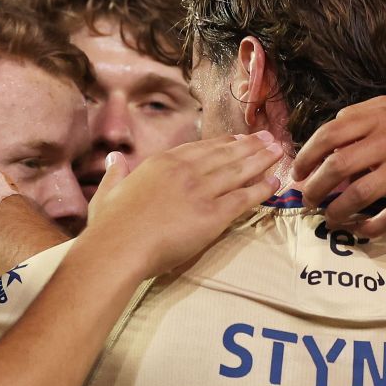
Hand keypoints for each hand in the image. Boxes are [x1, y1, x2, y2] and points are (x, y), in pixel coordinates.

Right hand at [85, 132, 280, 275]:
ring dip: (261, 160)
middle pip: (225, 155)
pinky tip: (274, 182)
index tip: (238, 139)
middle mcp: (184, 171)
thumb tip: (113, 158)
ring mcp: (200, 191)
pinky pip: (243, 198)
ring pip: (238, 171)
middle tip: (268, 139)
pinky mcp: (212, 215)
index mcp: (161, 163)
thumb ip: (114, 173)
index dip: (223, 143)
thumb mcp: (107, 191)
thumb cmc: (109, 226)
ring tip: (278, 152)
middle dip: (250, 146)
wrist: (119, 247)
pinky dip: (261, 189)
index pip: (199, 148)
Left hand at [291, 97, 385, 237]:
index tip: (297, 173)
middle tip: (307, 200)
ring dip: (337, 211)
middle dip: (315, 188)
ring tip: (329, 217)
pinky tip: (359, 230)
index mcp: (381, 115)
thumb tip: (323, 139)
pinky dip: (369, 227)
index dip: (307, 156)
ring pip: (359, 194)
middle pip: (338, 166)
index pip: (330, 133)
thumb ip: (360, 120)